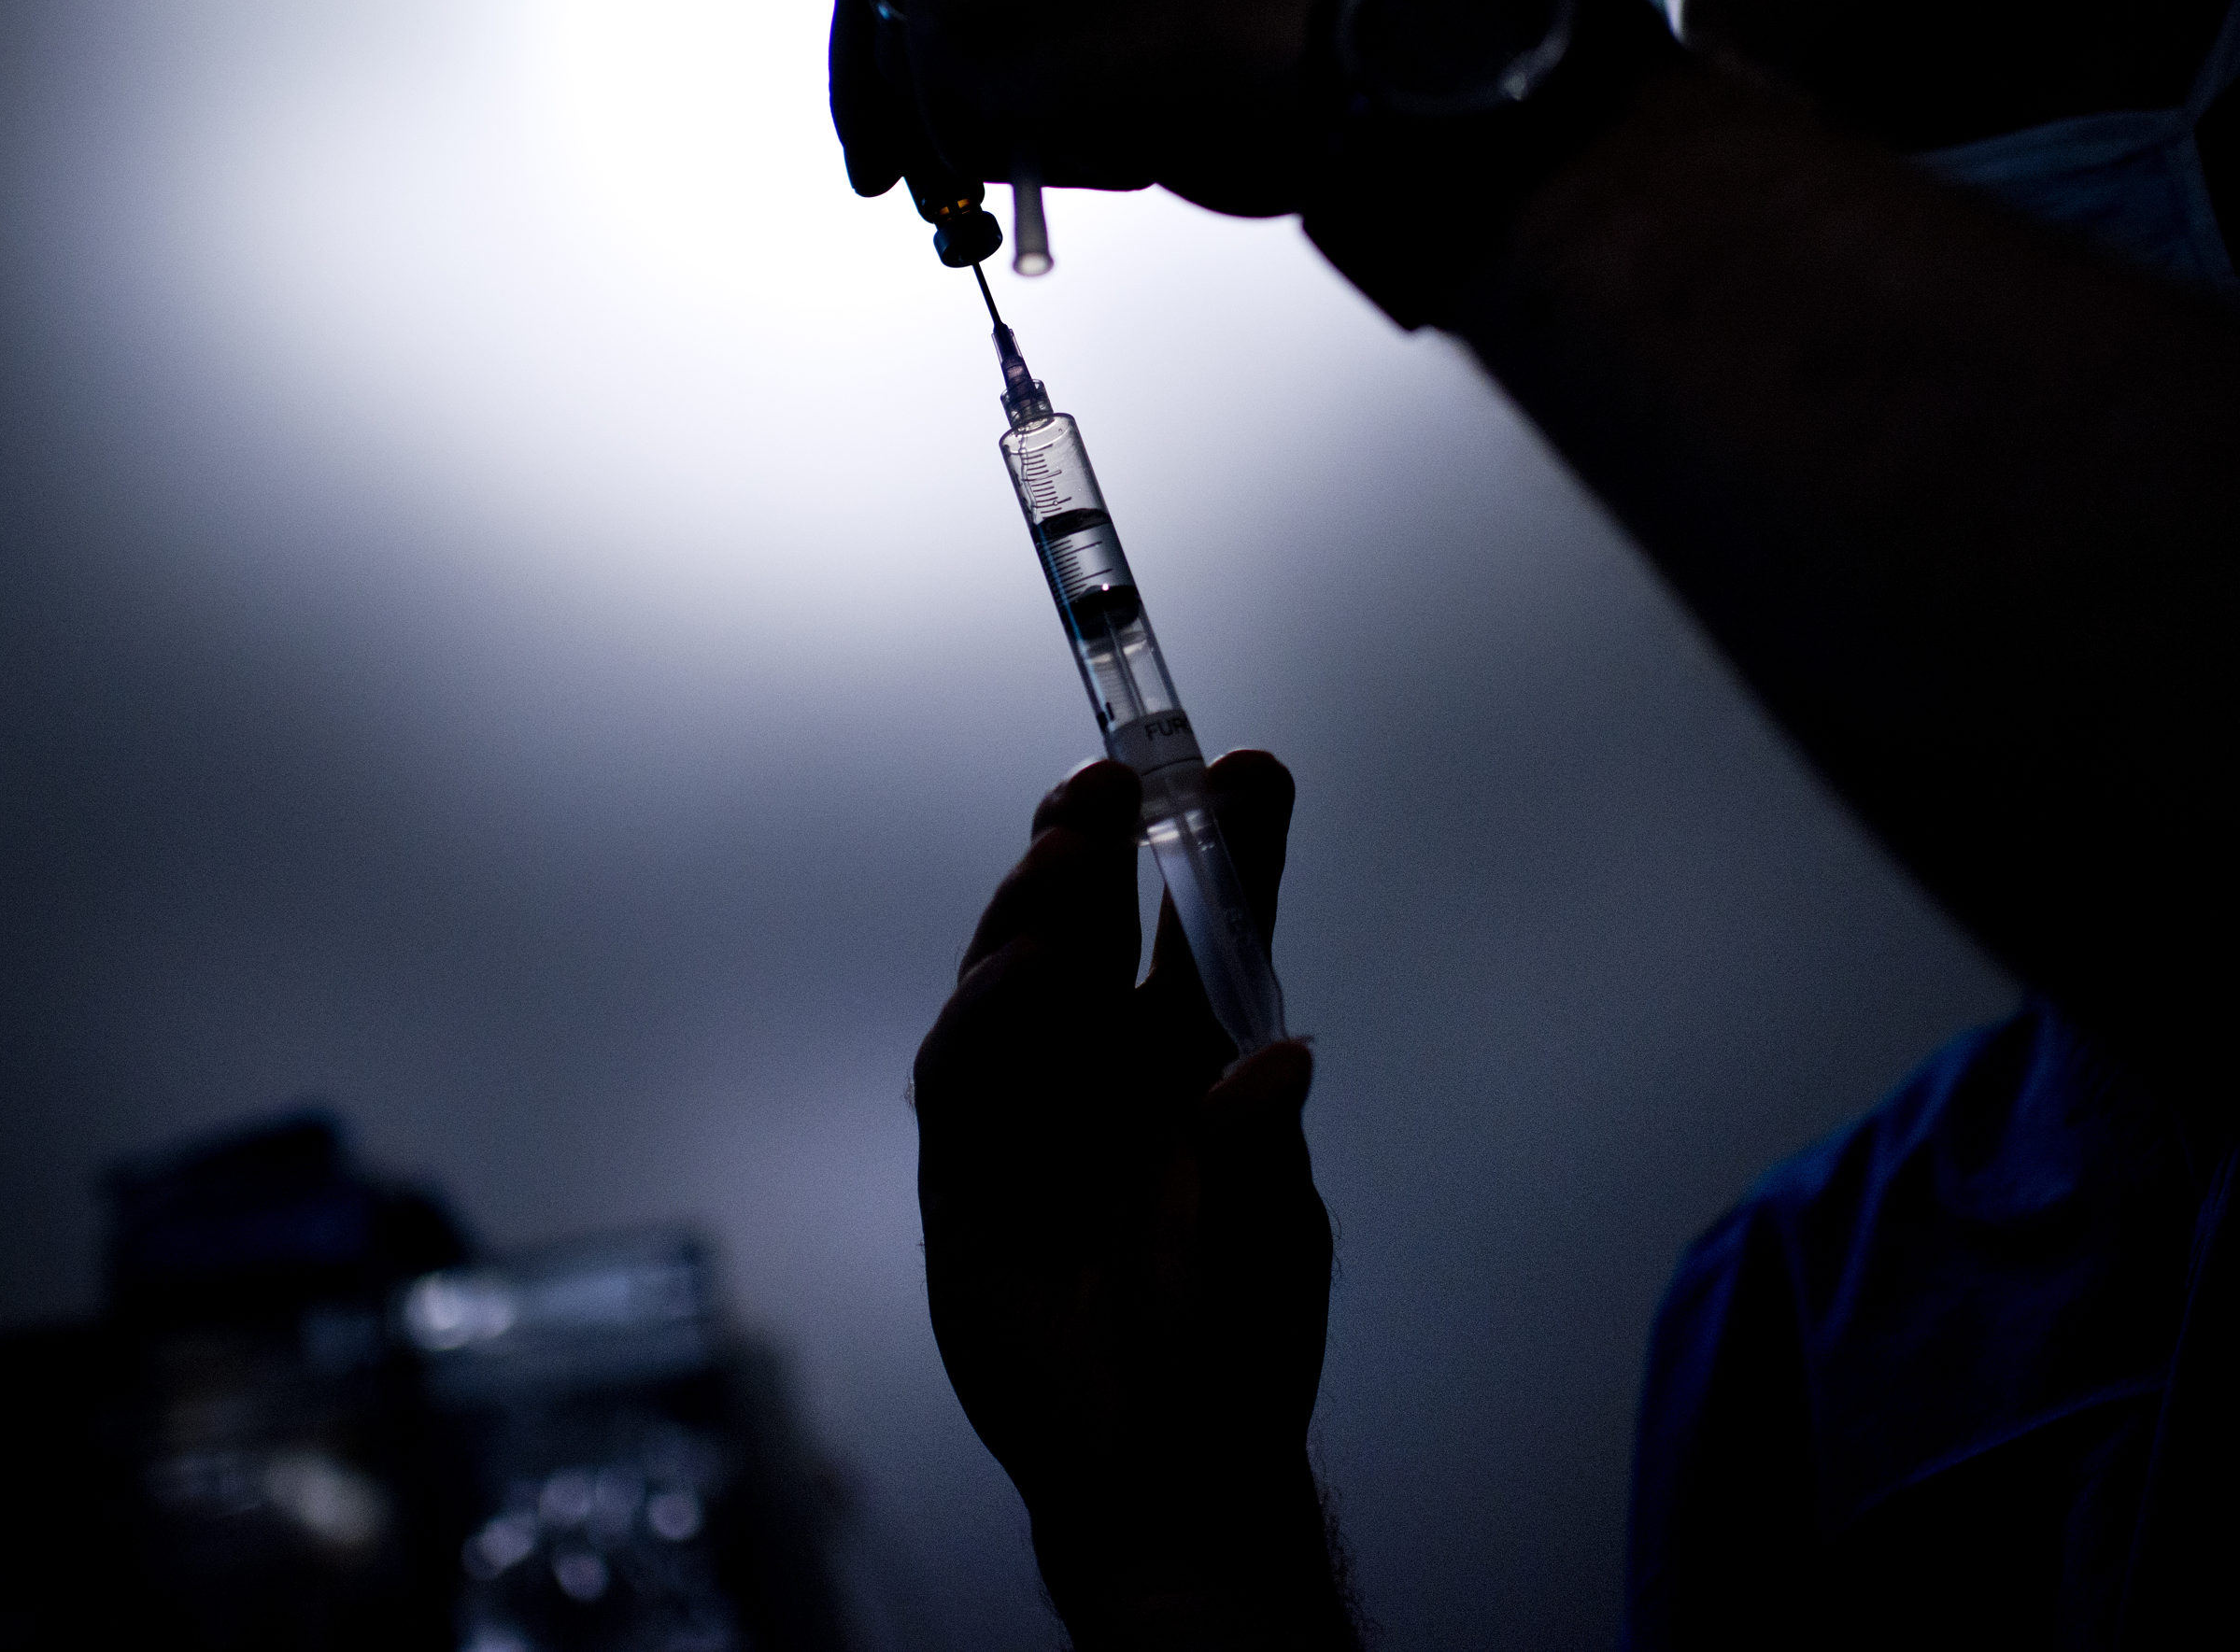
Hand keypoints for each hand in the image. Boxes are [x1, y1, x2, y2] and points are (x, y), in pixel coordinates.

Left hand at [832, 0, 1405, 218]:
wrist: (1362, 43)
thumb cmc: (1306, 14)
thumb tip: (987, 61)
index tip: (904, 66)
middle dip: (879, 79)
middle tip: (881, 167)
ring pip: (912, 55)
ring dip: (978, 127)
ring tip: (1096, 143)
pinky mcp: (953, 7)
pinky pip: (948, 124)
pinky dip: (1012, 164)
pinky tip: (1115, 145)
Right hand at [912, 754, 1351, 1648]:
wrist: (1169, 1471)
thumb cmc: (1236, 1336)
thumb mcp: (1272, 1234)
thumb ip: (1262, 1149)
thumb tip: (1278, 1057)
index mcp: (1190, 1050)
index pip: (1202, 922)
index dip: (1219, 842)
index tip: (1246, 767)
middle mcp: (1101, 1058)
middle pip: (1088, 921)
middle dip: (1095, 842)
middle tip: (1117, 776)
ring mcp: (1026, 1109)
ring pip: (1016, 977)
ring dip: (1038, 906)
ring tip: (1072, 850)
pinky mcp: (962, 1175)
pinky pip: (962, 1078)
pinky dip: (988, 1018)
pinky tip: (1026, 974)